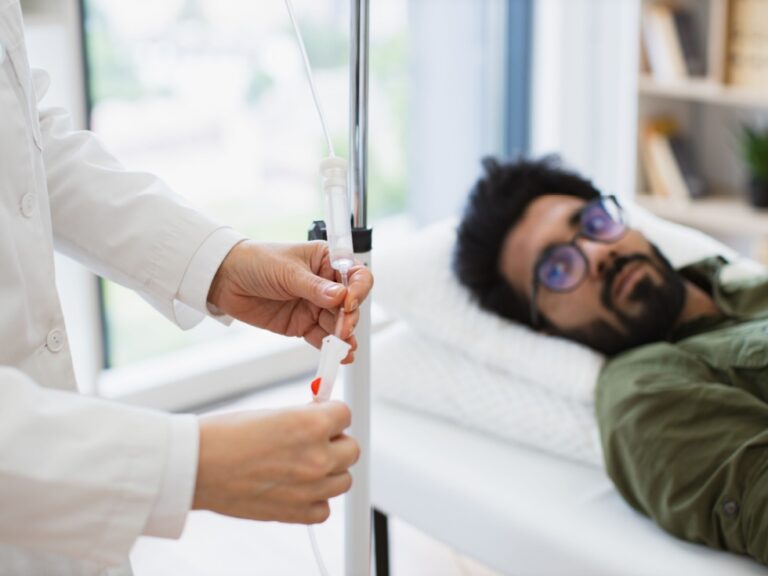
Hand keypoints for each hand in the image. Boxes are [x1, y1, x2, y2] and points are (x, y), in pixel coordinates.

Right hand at [193, 402, 358, 523]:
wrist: (195, 467)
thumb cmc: (224, 437)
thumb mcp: (272, 413)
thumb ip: (304, 418)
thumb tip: (320, 416)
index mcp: (310, 424)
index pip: (345, 414)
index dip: (332, 414)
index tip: (324, 417)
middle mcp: (316, 456)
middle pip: (352, 449)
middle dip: (335, 443)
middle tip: (315, 441)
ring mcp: (310, 487)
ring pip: (344, 480)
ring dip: (329, 472)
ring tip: (303, 465)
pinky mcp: (296, 512)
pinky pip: (324, 508)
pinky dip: (315, 500)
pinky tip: (296, 488)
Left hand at [207, 241, 372, 362]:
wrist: (225, 279)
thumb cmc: (256, 261)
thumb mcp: (286, 271)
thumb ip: (314, 287)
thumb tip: (340, 296)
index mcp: (326, 261)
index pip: (355, 275)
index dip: (358, 290)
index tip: (348, 303)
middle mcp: (325, 284)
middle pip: (350, 304)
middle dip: (349, 318)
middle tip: (342, 330)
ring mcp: (315, 306)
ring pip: (338, 324)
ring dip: (343, 337)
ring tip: (344, 349)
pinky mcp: (303, 324)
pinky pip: (321, 337)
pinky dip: (330, 347)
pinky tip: (339, 355)